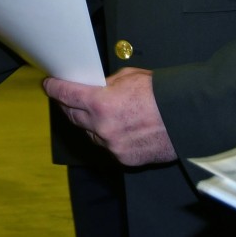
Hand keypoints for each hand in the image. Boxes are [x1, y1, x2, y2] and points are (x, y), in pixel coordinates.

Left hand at [43, 68, 175, 165]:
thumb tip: (96, 88)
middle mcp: (102, 128)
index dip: (54, 89)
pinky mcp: (124, 158)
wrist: (187, 118)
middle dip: (67, 105)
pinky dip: (107, 137)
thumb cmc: (161, 94)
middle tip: (65, 98)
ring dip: (88, 123)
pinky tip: (115, 127)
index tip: (48, 85)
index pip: (66, 95)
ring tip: (94, 112)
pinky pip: (107, 146)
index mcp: (100, 104)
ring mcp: (112, 146)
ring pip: (89, 134)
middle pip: (72, 116)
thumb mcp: (128, 77)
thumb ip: (106, 84)